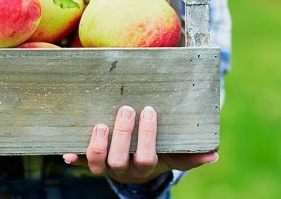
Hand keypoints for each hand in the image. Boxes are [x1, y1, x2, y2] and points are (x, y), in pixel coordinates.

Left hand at [62, 106, 216, 183]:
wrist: (133, 163)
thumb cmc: (157, 152)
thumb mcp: (173, 154)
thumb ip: (191, 155)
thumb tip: (213, 154)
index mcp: (144, 167)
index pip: (147, 157)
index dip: (147, 136)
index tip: (149, 110)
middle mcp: (122, 169)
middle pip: (119, 160)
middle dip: (122, 136)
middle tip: (125, 110)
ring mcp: (103, 165)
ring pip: (96, 163)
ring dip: (96, 146)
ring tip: (99, 125)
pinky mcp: (88, 159)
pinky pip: (78, 160)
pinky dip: (72, 156)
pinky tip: (66, 151)